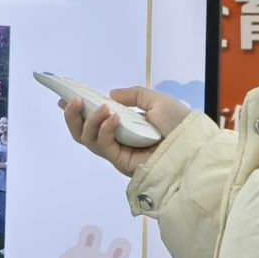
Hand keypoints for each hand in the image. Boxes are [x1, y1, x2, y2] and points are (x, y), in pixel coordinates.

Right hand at [61, 86, 191, 176]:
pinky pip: (103, 145)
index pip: (95, 119)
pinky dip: (104, 129)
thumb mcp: (156, 101)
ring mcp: (118, 152)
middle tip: (72, 100)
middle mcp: (118, 139)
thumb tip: (110, 95)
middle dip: (73, 116)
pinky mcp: (121, 162)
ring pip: (88, 140)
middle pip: (83, 132)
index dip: (78, 110)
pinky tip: (113, 117)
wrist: (194, 146)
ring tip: (100, 107)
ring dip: (89, 120)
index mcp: (125, 126)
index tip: (64, 96)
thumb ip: (134, 95)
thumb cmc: (180, 125)